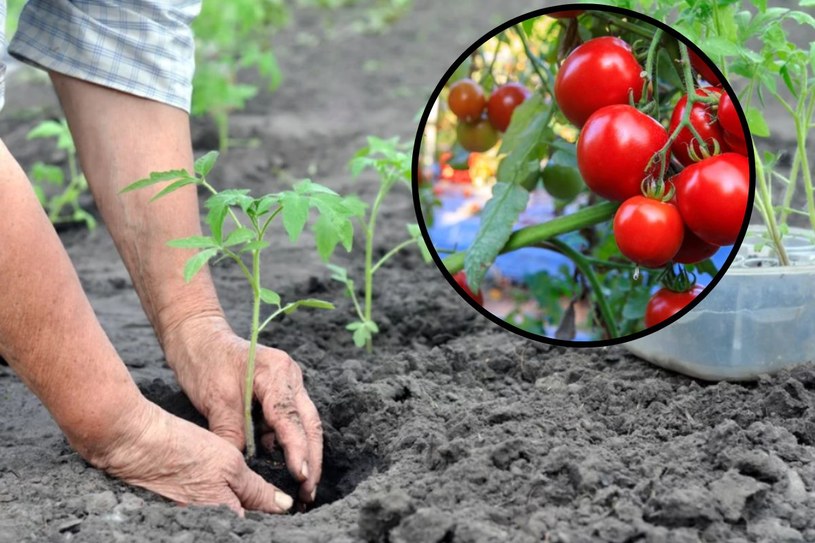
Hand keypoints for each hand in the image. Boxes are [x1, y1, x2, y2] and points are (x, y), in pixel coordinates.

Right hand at [85, 399, 292, 515]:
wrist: (134, 443)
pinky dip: (220, 502)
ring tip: (250, 490)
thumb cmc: (183, 450)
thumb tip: (284, 506)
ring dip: (241, 507)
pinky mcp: (179, 512)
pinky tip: (221, 487)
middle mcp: (208, 526)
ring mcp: (192, 520)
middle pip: (241, 524)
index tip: (290, 502)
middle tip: (273, 496)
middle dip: (258, 512)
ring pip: (226, 517)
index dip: (274, 515)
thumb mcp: (230, 464)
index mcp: (225, 519)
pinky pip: (209, 512)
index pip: (259, 527)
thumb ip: (257, 490)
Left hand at [165, 317, 322, 504]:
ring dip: (304, 453)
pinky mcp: (280, 392)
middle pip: (310, 423)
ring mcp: (288, 384)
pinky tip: (283, 465)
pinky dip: (287, 443)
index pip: (291, 418)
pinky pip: (289, 421)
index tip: (301, 476)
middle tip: (309, 492)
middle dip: (312, 458)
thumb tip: (242, 468)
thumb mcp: (215, 400)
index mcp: (277, 372)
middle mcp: (290, 377)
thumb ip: (232, 433)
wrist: (197, 336)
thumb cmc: (204, 361)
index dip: (298, 450)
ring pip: (304, 424)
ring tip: (302, 486)